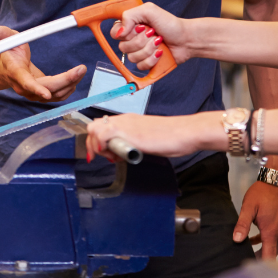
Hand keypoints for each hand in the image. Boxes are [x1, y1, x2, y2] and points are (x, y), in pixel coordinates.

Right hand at [0, 26, 85, 101]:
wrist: (7, 69)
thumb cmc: (10, 53)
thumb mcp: (8, 40)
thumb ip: (5, 34)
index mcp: (16, 73)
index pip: (26, 83)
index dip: (36, 88)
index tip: (47, 94)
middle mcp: (24, 87)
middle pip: (48, 89)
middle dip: (66, 80)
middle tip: (81, 69)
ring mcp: (33, 94)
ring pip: (56, 94)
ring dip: (71, 83)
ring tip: (81, 70)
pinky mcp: (42, 95)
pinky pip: (58, 96)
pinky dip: (69, 88)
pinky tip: (75, 78)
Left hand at [86, 111, 221, 161]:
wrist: (184, 132)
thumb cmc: (171, 137)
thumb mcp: (146, 140)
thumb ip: (133, 143)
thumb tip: (123, 153)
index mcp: (127, 120)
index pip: (101, 125)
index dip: (97, 140)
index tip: (105, 153)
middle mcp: (123, 120)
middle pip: (93, 126)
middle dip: (93, 143)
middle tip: (106, 156)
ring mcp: (124, 124)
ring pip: (94, 128)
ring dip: (97, 145)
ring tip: (112, 157)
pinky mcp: (128, 132)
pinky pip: (102, 134)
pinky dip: (101, 145)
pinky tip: (112, 155)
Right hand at [110, 2, 190, 70]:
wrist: (186, 39)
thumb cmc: (169, 23)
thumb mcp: (149, 10)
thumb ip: (129, 15)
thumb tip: (120, 32)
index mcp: (130, 26)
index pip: (114, 33)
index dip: (125, 33)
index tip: (139, 28)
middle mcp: (132, 39)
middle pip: (123, 47)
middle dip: (141, 41)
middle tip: (152, 34)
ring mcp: (139, 52)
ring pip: (132, 57)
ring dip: (148, 49)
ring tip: (159, 42)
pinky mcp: (146, 63)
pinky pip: (140, 66)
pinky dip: (152, 60)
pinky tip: (160, 53)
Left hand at [233, 179, 277, 258]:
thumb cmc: (263, 193)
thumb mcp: (248, 207)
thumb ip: (242, 224)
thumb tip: (236, 239)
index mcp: (271, 232)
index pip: (268, 257)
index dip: (259, 264)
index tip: (249, 266)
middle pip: (272, 254)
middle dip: (259, 258)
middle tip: (244, 258)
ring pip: (275, 247)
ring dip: (263, 248)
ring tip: (247, 249)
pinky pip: (277, 239)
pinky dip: (267, 241)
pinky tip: (255, 238)